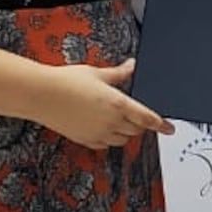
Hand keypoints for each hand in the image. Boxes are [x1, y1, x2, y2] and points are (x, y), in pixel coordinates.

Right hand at [32, 59, 173, 150]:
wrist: (41, 95)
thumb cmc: (66, 81)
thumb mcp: (97, 73)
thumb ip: (119, 73)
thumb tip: (132, 66)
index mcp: (118, 104)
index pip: (147, 118)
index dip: (161, 124)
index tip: (170, 129)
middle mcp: (110, 122)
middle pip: (136, 130)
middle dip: (140, 124)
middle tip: (137, 115)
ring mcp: (97, 133)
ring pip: (122, 140)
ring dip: (126, 132)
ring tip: (119, 119)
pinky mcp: (85, 140)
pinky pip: (105, 144)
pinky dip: (109, 138)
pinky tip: (103, 128)